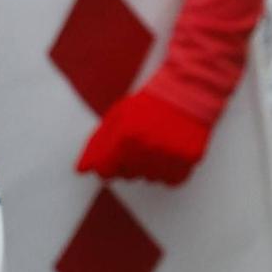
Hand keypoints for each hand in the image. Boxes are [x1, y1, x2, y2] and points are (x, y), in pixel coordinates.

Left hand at [75, 88, 213, 184]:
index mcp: (125, 137)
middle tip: (142, 142)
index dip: (109, 163)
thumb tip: (81, 170)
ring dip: (151, 167)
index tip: (117, 153)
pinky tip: (172, 153)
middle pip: (127, 176)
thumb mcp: (118, 116)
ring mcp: (169, 155)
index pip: (105, 171)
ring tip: (159, 143)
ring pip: (150, 179)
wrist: (189, 90)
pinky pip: (173, 181)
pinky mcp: (189, 159)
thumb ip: (97, 144)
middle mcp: (146, 149)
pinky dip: (171, 172)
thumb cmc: (150, 103)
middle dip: (130, 163)